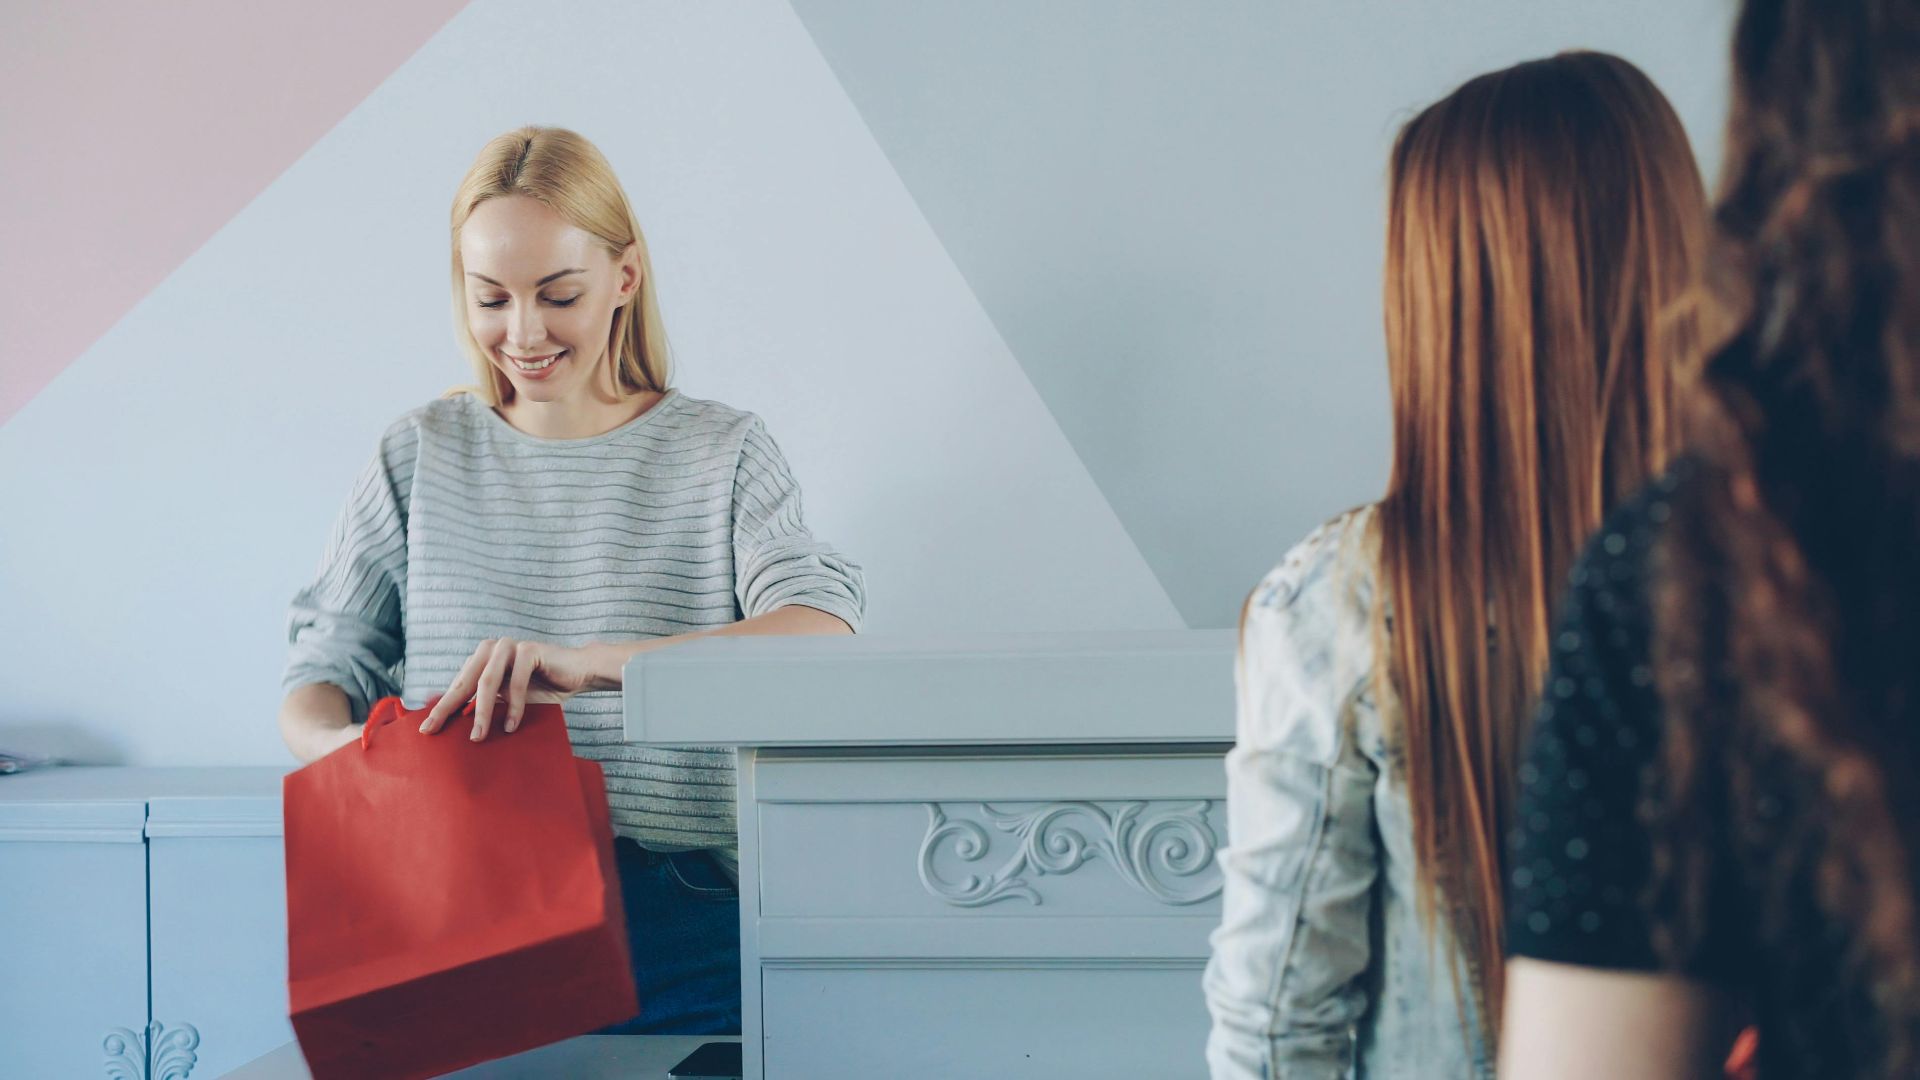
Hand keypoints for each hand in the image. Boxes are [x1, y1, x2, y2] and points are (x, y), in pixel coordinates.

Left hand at [419, 638, 600, 740]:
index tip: (426, 730)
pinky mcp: (529, 649)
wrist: (579, 673)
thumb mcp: (507, 699)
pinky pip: (516, 682)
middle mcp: (491, 649)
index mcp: (482, 659)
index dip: (442, 708)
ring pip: (488, 682)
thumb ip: (485, 704)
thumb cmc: (543, 689)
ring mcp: (509, 646)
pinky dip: (514, 706)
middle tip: (437, 731)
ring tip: (478, 736)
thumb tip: (455, 728)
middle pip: (465, 682)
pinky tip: (511, 726)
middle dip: (449, 709)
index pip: (457, 686)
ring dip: (482, 712)